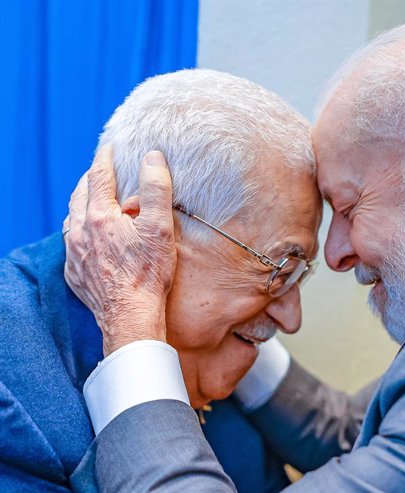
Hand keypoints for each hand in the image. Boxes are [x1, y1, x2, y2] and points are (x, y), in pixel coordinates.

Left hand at [64, 145, 176, 355]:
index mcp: (100, 217)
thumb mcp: (159, 227)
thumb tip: (152, 157)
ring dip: (82, 205)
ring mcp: (74, 254)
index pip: (99, 176)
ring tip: (95, 201)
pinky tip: (91, 236)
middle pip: (79, 194)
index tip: (110, 146)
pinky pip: (71, 243)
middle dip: (90, 179)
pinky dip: (80, 231)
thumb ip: (156, 189)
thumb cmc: (148, 273)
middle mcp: (79, 232)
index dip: (105, 158)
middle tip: (102, 171)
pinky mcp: (74, 273)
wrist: (130, 316)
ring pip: (71, 218)